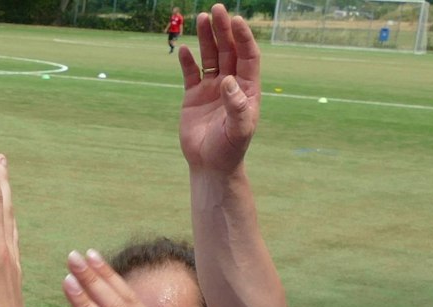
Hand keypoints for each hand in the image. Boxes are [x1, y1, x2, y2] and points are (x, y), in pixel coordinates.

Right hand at [178, 4, 260, 175]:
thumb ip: (236, 105)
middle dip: (223, 30)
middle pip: (228, 50)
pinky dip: (188, 61)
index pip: (247, 56)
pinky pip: (191, 73)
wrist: (211, 165)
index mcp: (247, 88)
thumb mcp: (238, 129)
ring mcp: (211, 89)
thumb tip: (228, 81)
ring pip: (210, 57)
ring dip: (207, 38)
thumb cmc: (230, 149)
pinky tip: (185, 49)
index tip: (236, 22)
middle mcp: (231, 84)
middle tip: (217, 9)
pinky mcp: (193, 96)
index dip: (243, 38)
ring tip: (202, 18)